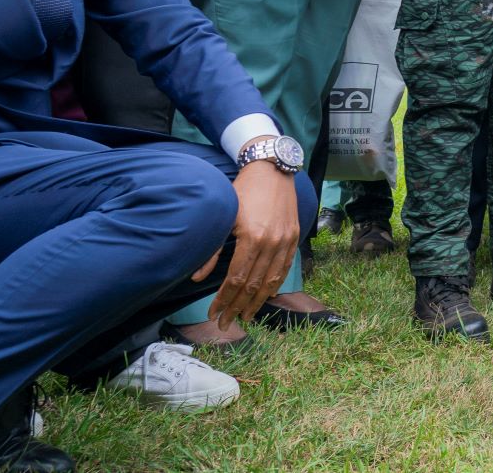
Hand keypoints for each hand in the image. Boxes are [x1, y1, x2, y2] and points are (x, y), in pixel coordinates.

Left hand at [192, 157, 300, 329]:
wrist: (272, 169)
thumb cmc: (243, 191)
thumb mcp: (224, 217)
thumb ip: (212, 250)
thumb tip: (197, 278)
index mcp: (251, 237)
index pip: (236, 278)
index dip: (224, 299)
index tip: (214, 313)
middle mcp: (271, 242)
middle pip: (253, 284)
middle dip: (238, 306)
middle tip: (227, 323)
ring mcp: (286, 240)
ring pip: (271, 280)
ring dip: (258, 301)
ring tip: (246, 316)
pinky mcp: (295, 236)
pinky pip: (285, 267)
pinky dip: (276, 284)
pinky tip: (267, 295)